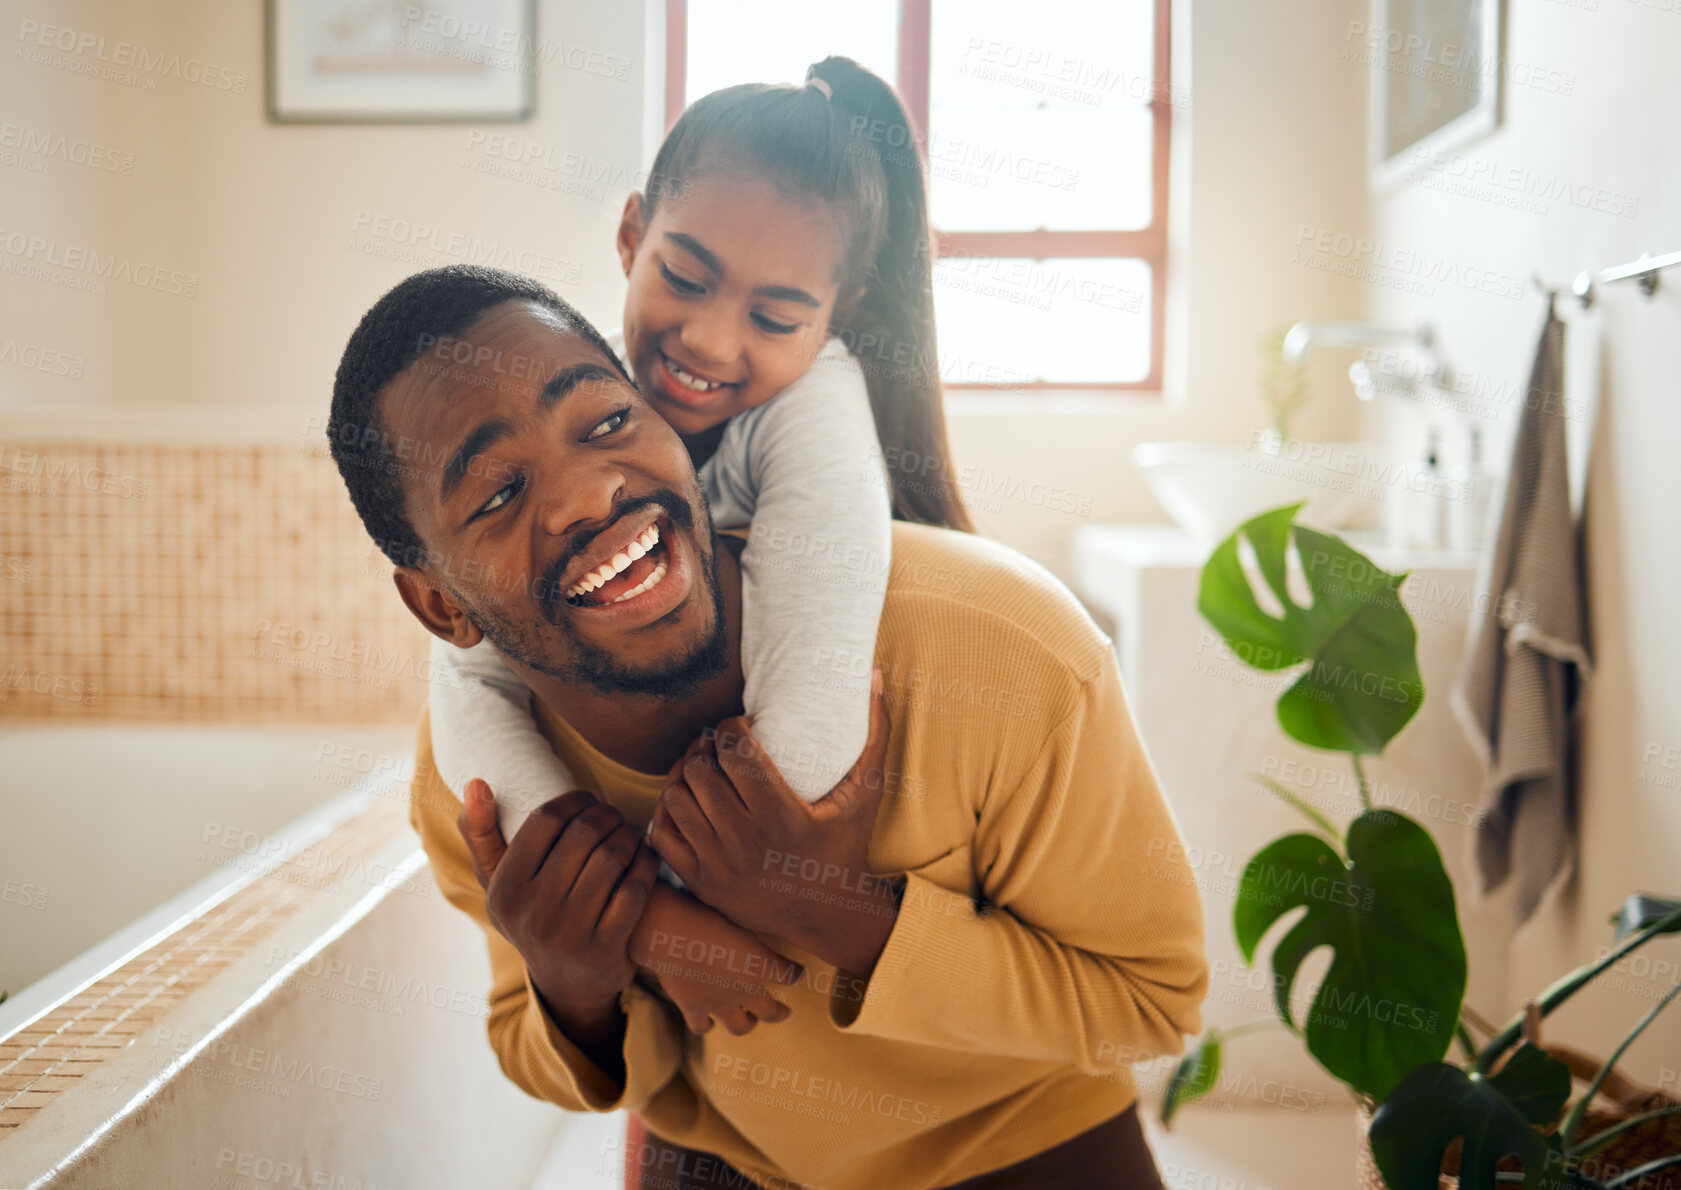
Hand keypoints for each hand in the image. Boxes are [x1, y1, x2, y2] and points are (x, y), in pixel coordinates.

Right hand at [457, 779, 659, 1026]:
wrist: (566, 984)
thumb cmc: (532, 914)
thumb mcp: (497, 883)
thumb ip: (481, 832)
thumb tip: (476, 782)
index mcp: (504, 889)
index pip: (545, 820)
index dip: (576, 800)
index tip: (591, 799)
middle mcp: (533, 913)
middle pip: (583, 834)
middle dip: (608, 815)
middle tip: (616, 815)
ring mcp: (571, 933)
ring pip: (612, 857)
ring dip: (629, 835)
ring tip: (630, 833)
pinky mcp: (606, 948)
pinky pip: (636, 888)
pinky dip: (646, 863)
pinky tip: (646, 856)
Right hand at [628, 883, 804, 1035]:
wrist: (670, 931)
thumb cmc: (705, 913)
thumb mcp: (740, 917)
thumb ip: (752, 934)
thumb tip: (760, 927)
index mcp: (760, 965)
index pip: (790, 975)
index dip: (796, 973)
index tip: (799, 971)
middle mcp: (745, 990)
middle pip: (771, 1012)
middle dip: (780, 1013)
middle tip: (785, 1013)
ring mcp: (719, 1004)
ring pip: (740, 1027)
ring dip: (746, 1024)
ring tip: (747, 1020)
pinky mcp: (694, 1009)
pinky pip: (703, 1027)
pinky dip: (707, 1025)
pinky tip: (708, 1020)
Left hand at [648, 673, 896, 972]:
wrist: (827, 915)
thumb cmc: (846, 845)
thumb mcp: (866, 793)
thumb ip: (874, 734)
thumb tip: (873, 674)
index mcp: (783, 816)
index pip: (735, 752)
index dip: (729, 727)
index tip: (741, 726)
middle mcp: (746, 842)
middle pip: (699, 771)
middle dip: (704, 748)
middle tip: (718, 743)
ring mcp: (719, 865)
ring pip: (675, 799)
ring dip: (684, 776)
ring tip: (703, 768)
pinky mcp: (700, 882)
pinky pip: (662, 833)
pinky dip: (669, 811)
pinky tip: (690, 802)